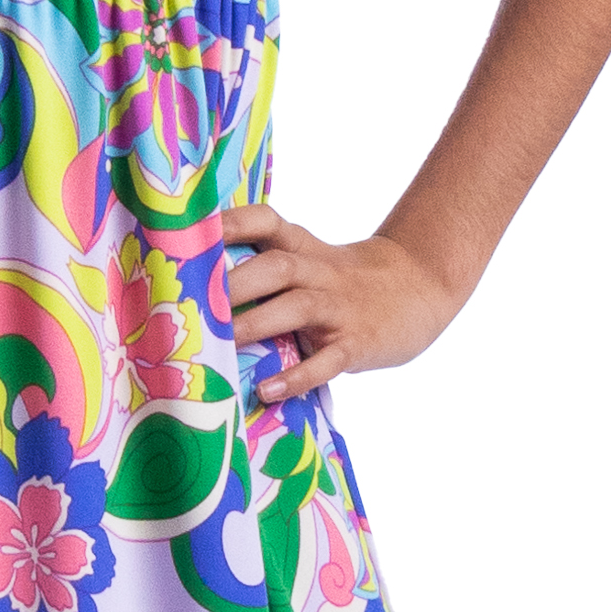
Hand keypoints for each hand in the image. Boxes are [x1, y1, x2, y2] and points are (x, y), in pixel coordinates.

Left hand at [215, 205, 463, 405]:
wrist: (418, 287)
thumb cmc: (343, 281)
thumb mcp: (310, 260)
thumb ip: (264, 268)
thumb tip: (196, 289)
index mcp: (302, 247)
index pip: (265, 221)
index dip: (231, 223)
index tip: (193, 230)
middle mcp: (319, 272)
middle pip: (276, 266)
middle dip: (234, 282)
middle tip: (192, 302)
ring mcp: (339, 308)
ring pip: (297, 308)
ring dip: (255, 324)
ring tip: (219, 345)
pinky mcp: (356, 343)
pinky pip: (327, 361)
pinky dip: (297, 377)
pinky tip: (268, 390)